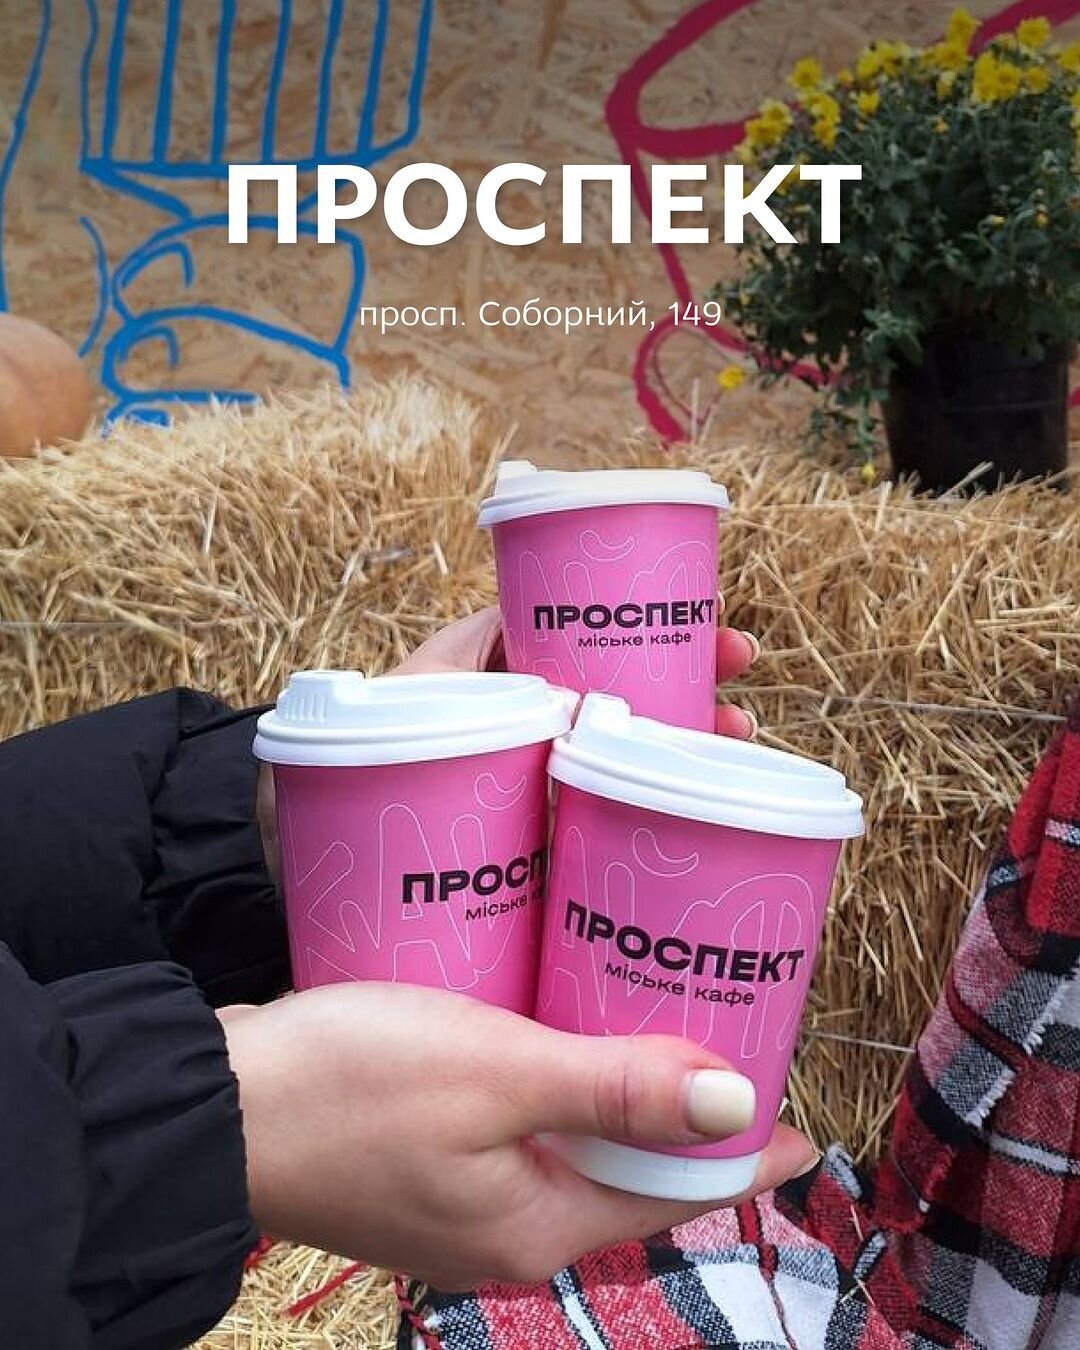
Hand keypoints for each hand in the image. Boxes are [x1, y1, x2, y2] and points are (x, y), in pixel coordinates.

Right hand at [221, 982, 815, 1289]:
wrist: (214, 1106)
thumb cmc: (350, 1088)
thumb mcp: (495, 1073)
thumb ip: (614, 1089)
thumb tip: (733, 1107)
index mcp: (538, 1225)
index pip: (672, 1197)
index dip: (740, 1160)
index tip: (799, 1131)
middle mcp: (506, 1230)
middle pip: (626, 1180)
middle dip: (683, 1128)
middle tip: (731, 1058)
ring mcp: (460, 1203)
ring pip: (572, 1153)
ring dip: (618, 1102)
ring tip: (656, 1039)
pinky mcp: (423, 1165)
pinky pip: (520, 1133)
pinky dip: (555, 1090)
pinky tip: (553, 1035)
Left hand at [257, 607, 760, 880]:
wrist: (284, 841)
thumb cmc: (341, 750)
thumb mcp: (408, 694)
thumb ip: (467, 667)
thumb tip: (571, 688)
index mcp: (500, 673)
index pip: (598, 642)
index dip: (665, 638)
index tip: (725, 642)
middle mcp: (526, 724)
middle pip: (627, 701)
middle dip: (690, 698)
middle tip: (742, 710)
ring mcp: (527, 782)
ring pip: (620, 758)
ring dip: (680, 753)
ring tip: (732, 757)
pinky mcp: (520, 842)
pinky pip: (588, 821)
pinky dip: (638, 817)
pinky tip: (684, 832)